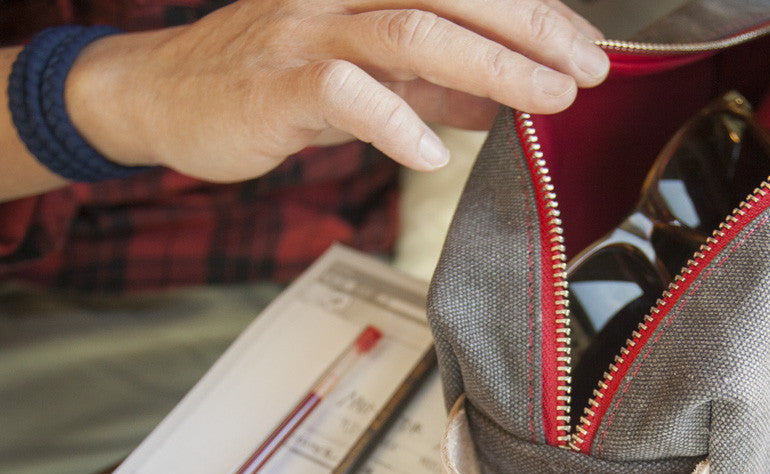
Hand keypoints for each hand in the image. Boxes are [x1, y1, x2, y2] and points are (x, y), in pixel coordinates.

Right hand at [65, 0, 609, 181]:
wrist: (170, 93)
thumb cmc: (278, 81)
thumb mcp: (374, 74)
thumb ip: (442, 83)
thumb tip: (514, 101)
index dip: (536, 14)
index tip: (590, 51)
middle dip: (531, 29)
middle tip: (591, 70)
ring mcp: (308, 32)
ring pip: (410, 32)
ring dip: (489, 65)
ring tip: (547, 102)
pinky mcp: (277, 84)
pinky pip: (344, 94)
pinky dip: (396, 122)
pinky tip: (434, 154)